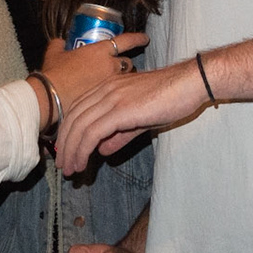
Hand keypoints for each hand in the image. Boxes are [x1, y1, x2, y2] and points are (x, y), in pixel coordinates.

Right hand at [40, 31, 148, 111]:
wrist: (51, 97)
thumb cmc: (54, 74)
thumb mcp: (54, 54)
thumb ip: (59, 45)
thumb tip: (60, 42)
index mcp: (100, 50)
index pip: (126, 41)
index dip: (136, 39)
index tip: (144, 38)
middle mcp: (110, 65)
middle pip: (128, 63)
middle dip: (125, 65)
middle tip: (119, 68)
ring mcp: (111, 84)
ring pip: (125, 81)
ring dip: (122, 82)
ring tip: (114, 86)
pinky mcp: (108, 101)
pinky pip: (117, 97)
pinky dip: (114, 97)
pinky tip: (108, 101)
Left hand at [55, 63, 208, 173]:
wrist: (189, 84)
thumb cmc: (171, 98)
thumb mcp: (140, 119)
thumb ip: (120, 134)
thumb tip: (103, 151)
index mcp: (108, 87)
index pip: (78, 109)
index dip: (68, 131)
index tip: (67, 152)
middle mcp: (105, 90)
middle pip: (73, 118)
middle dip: (65, 144)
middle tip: (64, 165)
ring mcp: (111, 98)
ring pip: (79, 126)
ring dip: (71, 150)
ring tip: (71, 168)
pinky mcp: (120, 109)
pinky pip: (92, 132)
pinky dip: (83, 149)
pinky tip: (83, 162)